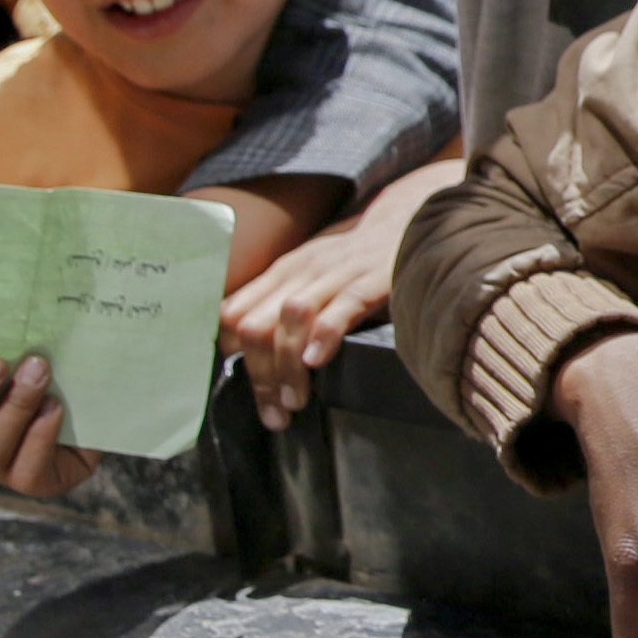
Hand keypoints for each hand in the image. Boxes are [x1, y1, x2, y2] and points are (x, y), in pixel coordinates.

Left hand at [224, 156, 457, 426]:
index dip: (230, 359)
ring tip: (296, 401)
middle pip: (256, 325)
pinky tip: (318, 360)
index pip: (233, 317)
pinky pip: (342, 306)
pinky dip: (325, 334)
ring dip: (287, 366)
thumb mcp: (307, 277)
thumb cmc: (354, 262)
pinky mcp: (371, 280)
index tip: (245, 393)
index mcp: (280, 274)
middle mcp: (300, 272)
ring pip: (290, 318)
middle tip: (276, 414)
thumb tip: (236, 347)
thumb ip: (275, 306)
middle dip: (260, 376)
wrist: (407, 223)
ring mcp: (335, 274)